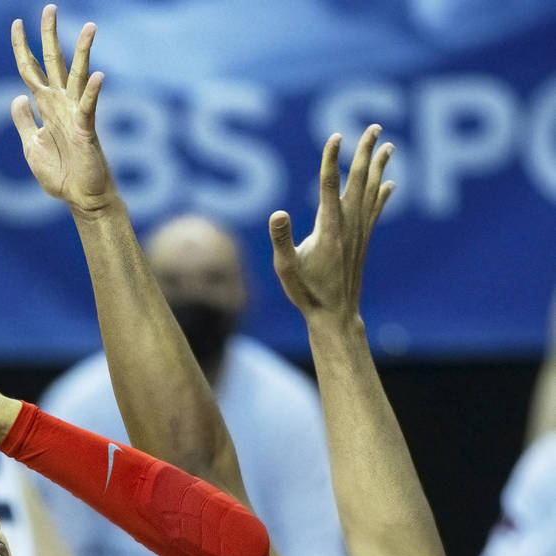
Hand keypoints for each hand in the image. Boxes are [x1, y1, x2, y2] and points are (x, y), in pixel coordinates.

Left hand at [11, 5, 114, 214]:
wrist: (80, 198)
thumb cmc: (60, 175)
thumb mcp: (31, 146)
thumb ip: (23, 121)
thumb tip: (17, 96)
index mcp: (46, 107)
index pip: (31, 71)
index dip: (22, 48)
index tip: (16, 24)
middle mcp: (61, 104)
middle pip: (54, 63)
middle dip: (50, 36)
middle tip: (49, 8)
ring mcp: (75, 115)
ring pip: (79, 76)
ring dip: (83, 52)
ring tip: (90, 27)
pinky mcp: (87, 130)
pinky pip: (89, 107)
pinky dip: (94, 92)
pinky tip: (99, 76)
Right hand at [269, 125, 394, 323]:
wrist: (335, 315)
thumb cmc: (307, 293)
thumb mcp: (286, 268)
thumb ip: (281, 240)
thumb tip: (277, 213)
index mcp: (328, 228)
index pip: (329, 185)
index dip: (332, 159)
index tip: (336, 136)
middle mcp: (348, 226)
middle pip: (358, 180)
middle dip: (366, 152)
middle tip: (375, 127)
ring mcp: (358, 232)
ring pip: (371, 191)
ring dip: (379, 167)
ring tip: (389, 145)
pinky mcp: (362, 241)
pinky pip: (375, 210)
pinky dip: (383, 194)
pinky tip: (390, 183)